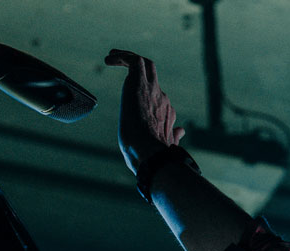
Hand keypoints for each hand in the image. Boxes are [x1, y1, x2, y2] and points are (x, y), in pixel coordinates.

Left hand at [104, 49, 185, 173]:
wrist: (150, 153)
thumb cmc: (152, 155)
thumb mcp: (162, 145)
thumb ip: (173, 136)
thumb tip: (181, 131)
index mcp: (165, 112)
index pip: (157, 96)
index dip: (144, 93)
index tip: (130, 99)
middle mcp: (161, 97)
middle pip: (153, 73)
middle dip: (139, 66)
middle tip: (121, 62)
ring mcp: (151, 89)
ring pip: (144, 63)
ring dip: (128, 57)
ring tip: (111, 56)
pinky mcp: (139, 83)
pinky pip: (133, 61)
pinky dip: (121, 56)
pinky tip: (108, 59)